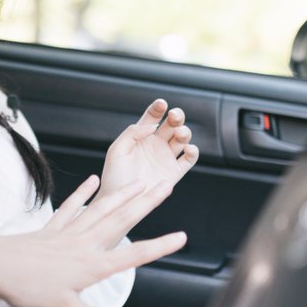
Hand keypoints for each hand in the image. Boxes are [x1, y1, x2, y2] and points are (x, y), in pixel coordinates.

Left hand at [0, 175, 187, 306]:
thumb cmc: (28, 292)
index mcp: (92, 266)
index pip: (132, 256)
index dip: (158, 247)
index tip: (181, 237)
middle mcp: (84, 245)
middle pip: (121, 222)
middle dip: (145, 205)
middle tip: (166, 186)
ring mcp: (67, 234)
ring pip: (100, 210)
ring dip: (122, 195)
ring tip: (140, 182)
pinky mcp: (51, 229)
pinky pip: (71, 208)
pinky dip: (82, 194)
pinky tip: (92, 181)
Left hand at [93, 100, 198, 233]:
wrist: (119, 202)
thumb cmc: (114, 177)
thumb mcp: (116, 150)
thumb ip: (132, 133)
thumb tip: (152, 126)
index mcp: (140, 137)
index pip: (152, 117)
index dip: (158, 108)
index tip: (161, 104)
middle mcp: (155, 145)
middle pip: (171, 125)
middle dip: (176, 117)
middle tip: (175, 116)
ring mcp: (165, 158)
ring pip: (182, 139)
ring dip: (185, 132)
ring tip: (180, 134)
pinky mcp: (174, 173)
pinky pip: (188, 160)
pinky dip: (193, 152)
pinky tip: (188, 149)